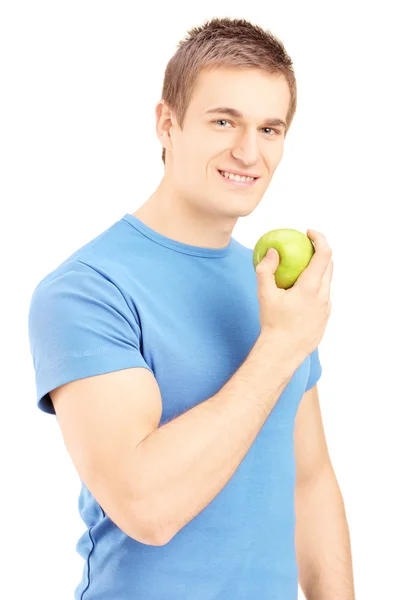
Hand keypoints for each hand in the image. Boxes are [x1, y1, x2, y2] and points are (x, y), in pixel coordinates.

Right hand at [255, 229, 332, 358]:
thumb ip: (266, 270)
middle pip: (329, 266)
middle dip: (320, 252)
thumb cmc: (273, 323)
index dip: (319, 238)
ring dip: (318, 271)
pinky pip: (323, 297)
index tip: (308, 232)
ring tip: (300, 270)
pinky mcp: (324, 318)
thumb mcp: (265, 295)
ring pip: (327, 282)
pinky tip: (299, 294)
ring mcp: (326, 308)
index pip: (324, 254)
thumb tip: (271, 252)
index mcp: (311, 287)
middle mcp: (324, 296)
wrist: (283, 352)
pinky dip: (315, 288)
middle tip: (304, 247)